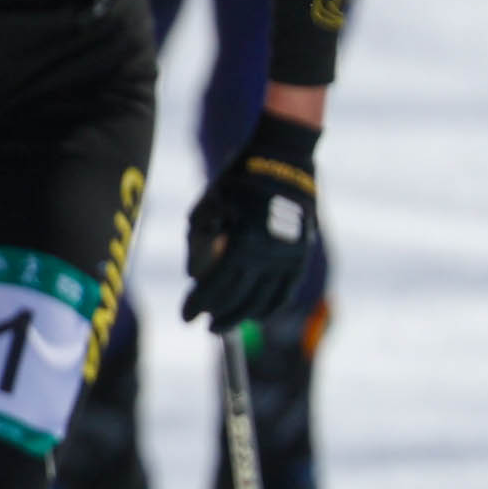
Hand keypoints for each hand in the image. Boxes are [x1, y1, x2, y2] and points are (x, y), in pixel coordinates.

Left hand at [182, 114, 323, 333]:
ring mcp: (289, 257)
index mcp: (243, 244)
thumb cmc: (236, 182)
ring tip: (227, 323)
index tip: (186, 317)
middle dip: (219, 316)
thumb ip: (197, 244)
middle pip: (239, 300)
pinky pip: (286, 291)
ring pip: (265, 301)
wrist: (282, 161)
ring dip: (244, 316)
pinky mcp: (301, 254)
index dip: (198, 305)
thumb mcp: (205, 208)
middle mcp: (269, 256)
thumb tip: (193, 278)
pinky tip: (257, 314)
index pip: (215, 287)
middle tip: (206, 326)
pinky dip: (271, 306)